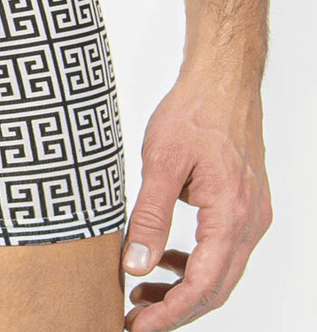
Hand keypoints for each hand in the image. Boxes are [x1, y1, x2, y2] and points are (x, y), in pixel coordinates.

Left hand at [121, 65, 271, 330]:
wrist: (223, 80)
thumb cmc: (194, 112)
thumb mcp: (161, 163)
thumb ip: (150, 217)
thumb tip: (136, 266)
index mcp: (231, 216)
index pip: (202, 285)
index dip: (170, 313)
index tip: (137, 327)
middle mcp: (250, 222)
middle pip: (216, 288)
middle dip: (176, 309)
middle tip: (135, 319)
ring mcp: (252, 214)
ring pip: (221, 271)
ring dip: (184, 288)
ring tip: (142, 292)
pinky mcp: (244, 204)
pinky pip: (223, 249)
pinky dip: (195, 262)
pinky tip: (166, 260)